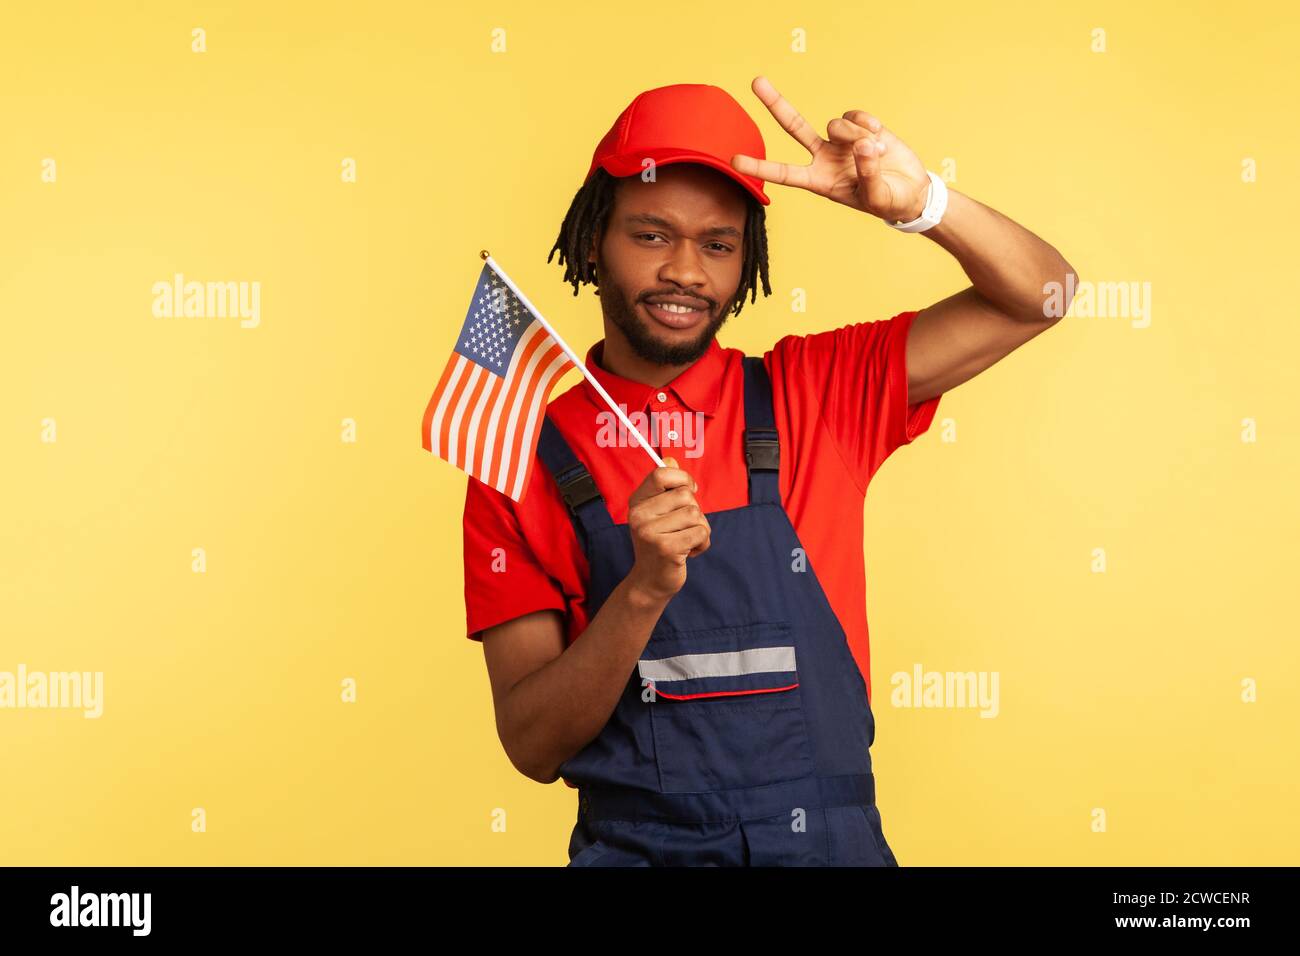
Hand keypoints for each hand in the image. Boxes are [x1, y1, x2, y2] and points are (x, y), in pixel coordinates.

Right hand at [625, 456, 710, 602]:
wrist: (650, 581)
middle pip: (686, 495)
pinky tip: (689, 552)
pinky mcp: (666, 548)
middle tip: (683, 528)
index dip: (682, 479)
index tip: (689, 491)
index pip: (661, 474)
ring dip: (700, 529)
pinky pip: (700, 532)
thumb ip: (665, 487)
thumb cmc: (660, 543)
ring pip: (695, 514)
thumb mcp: (658, 513)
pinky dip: (703, 543)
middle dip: (695, 511)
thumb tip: (670, 461)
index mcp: (637, 502)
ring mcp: (650, 532)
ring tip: (686, 541)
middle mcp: (639, 515)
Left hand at [730, 75, 929, 222]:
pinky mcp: (859, 127)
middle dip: (775, 103)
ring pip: (836, 124)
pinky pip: (854, 115)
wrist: (910, 191)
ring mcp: (840, 140)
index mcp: (819, 181)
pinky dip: (867, 124)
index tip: (733, 161)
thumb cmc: (888, 201)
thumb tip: (863, 145)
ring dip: (856, 136)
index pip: (783, 173)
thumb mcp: (877, 198)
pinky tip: (879, 136)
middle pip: (794, 126)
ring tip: (875, 152)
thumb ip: (868, 174)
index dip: (759, 167)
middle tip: (756, 81)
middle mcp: (823, 157)